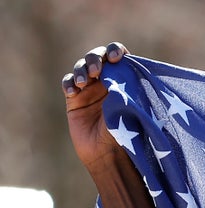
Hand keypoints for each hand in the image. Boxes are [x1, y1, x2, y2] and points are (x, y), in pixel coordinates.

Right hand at [61, 42, 128, 173]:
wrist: (109, 155)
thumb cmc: (127, 134)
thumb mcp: (131, 107)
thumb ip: (127, 85)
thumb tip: (124, 62)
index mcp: (125, 81)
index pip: (119, 56)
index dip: (115, 51)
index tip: (116, 56)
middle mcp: (107, 82)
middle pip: (97, 57)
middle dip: (95, 58)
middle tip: (97, 71)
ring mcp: (90, 90)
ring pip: (81, 67)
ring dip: (81, 70)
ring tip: (83, 83)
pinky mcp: (74, 100)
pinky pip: (68, 83)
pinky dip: (69, 83)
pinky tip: (73, 91)